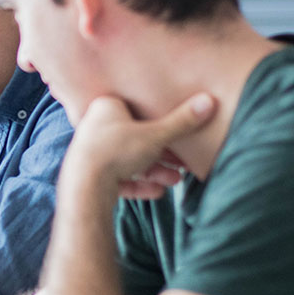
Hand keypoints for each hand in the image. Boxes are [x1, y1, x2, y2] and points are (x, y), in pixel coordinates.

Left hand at [64, 93, 216, 199]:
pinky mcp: (90, 177)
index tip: (179, 134)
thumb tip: (209, 101)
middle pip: (136, 139)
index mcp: (106, 107)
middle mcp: (96, 127)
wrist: (84, 187)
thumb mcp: (156, 134)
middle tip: (182, 163)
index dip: (160, 123)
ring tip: (175, 181)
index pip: (137, 110)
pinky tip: (158, 193)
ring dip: (154, 171)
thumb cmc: (116, 151)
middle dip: (162, 154)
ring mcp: (92, 153)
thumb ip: (182, 122)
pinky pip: (119, 179)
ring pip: (129, 161)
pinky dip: (139, 185)